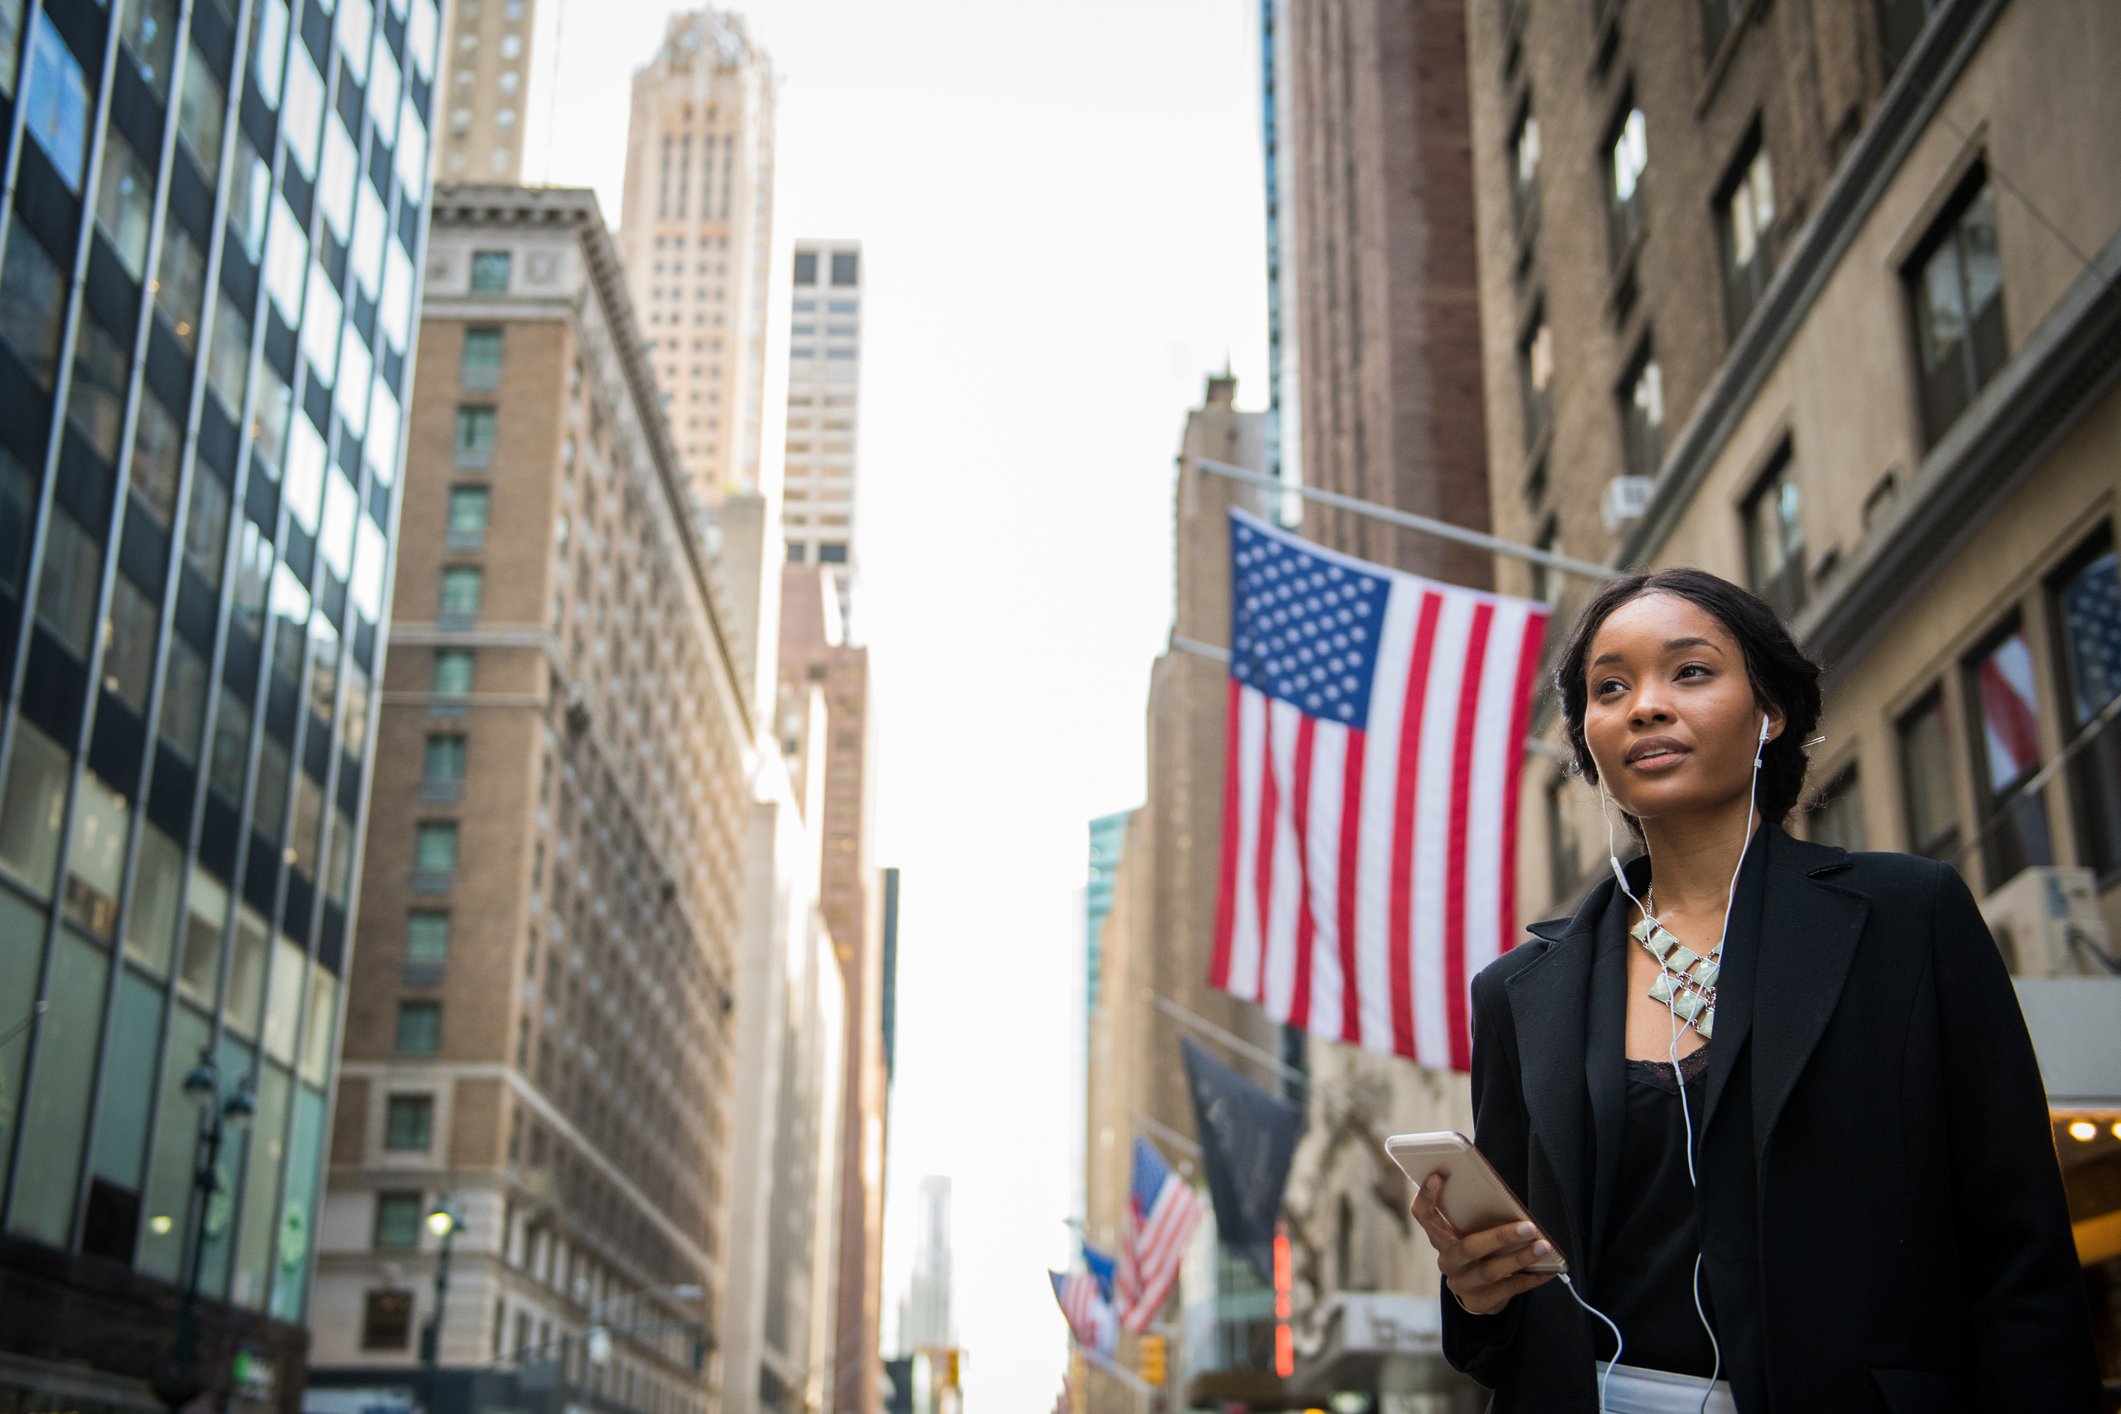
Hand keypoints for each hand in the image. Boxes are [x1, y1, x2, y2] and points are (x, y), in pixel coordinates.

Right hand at [1410, 1173, 1558, 1315]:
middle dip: (1501, 1237)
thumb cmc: (1481, 1250)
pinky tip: (1548, 1271)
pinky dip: (1530, 1279)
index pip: (1424, 1215)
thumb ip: (1478, 1218)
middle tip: (1529, 1227)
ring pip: (1491, 1271)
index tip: (1437, 1176)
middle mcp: (1446, 1261)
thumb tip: (1506, 1199)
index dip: (1427, 1197)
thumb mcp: (1472, 1232)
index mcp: (1440, 1237)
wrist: (1480, 1292)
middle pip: (1469, 1248)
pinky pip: (1507, 1290)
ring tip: (1543, 1247)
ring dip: (1520, 1258)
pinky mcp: (1478, 1303)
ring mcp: (1460, 1284)